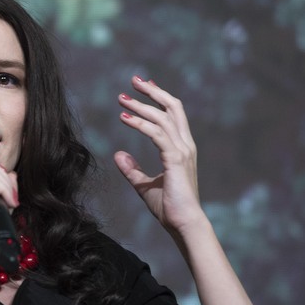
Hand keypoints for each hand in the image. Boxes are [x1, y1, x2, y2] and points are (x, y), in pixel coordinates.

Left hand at [113, 76, 205, 233]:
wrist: (184, 224)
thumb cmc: (169, 208)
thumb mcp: (144, 186)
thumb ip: (132, 170)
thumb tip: (118, 155)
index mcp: (182, 148)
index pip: (173, 114)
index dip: (159, 97)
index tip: (143, 85)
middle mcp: (185, 145)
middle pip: (172, 107)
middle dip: (153, 91)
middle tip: (133, 80)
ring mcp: (182, 151)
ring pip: (162, 118)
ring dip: (140, 106)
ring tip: (122, 99)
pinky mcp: (175, 159)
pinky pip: (156, 134)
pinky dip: (140, 124)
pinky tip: (125, 119)